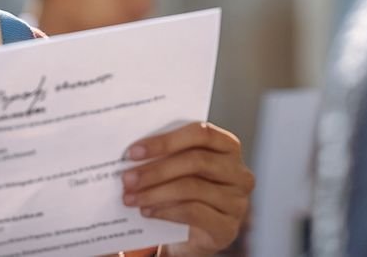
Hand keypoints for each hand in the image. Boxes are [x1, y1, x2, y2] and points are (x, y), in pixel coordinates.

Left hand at [121, 122, 253, 256]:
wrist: (197, 234)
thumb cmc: (186, 191)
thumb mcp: (180, 169)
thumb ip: (167, 155)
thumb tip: (133, 153)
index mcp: (228, 147)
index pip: (201, 133)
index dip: (165, 141)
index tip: (134, 151)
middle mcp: (239, 173)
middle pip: (196, 161)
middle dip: (156, 169)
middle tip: (127, 178)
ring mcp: (237, 202)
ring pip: (192, 188)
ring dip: (155, 192)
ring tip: (131, 197)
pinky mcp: (227, 227)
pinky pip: (193, 213)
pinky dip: (165, 211)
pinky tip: (147, 211)